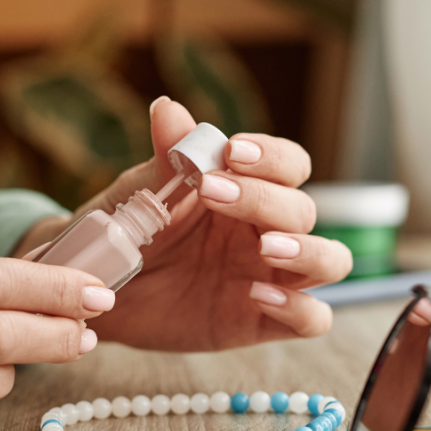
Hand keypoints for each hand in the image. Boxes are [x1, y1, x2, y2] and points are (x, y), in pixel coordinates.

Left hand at [17, 99, 352, 349]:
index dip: (273, 157)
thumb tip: (167, 108)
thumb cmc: (126, 232)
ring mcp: (269, 277)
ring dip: (308, 251)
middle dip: (265, 200)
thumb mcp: (141, 194)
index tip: (233, 153)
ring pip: (331, 261)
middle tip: (214, 195)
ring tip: (266, 248)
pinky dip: (300, 309)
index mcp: (245, 192)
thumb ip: (165, 157)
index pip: (289, 165)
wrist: (99, 289)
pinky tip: (257, 296)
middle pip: (303, 210)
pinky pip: (313, 319)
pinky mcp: (260, 322)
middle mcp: (265, 232)